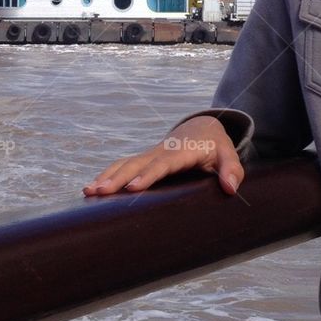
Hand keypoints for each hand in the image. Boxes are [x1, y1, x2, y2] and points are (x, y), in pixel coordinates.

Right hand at [83, 115, 242, 196]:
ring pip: (124, 164)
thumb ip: (232, 169)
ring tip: (88, 191)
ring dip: (106, 176)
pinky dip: (107, 175)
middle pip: (136, 164)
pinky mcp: (143, 161)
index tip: (133, 188)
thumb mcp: (229, 155)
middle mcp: (160, 152)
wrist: (201, 128)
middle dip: (117, 178)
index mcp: (181, 152)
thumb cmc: (216, 146)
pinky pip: (122, 166)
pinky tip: (92, 189)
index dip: (148, 175)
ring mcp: (149, 155)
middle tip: (99, 192)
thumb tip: (230, 188)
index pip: (162, 164)